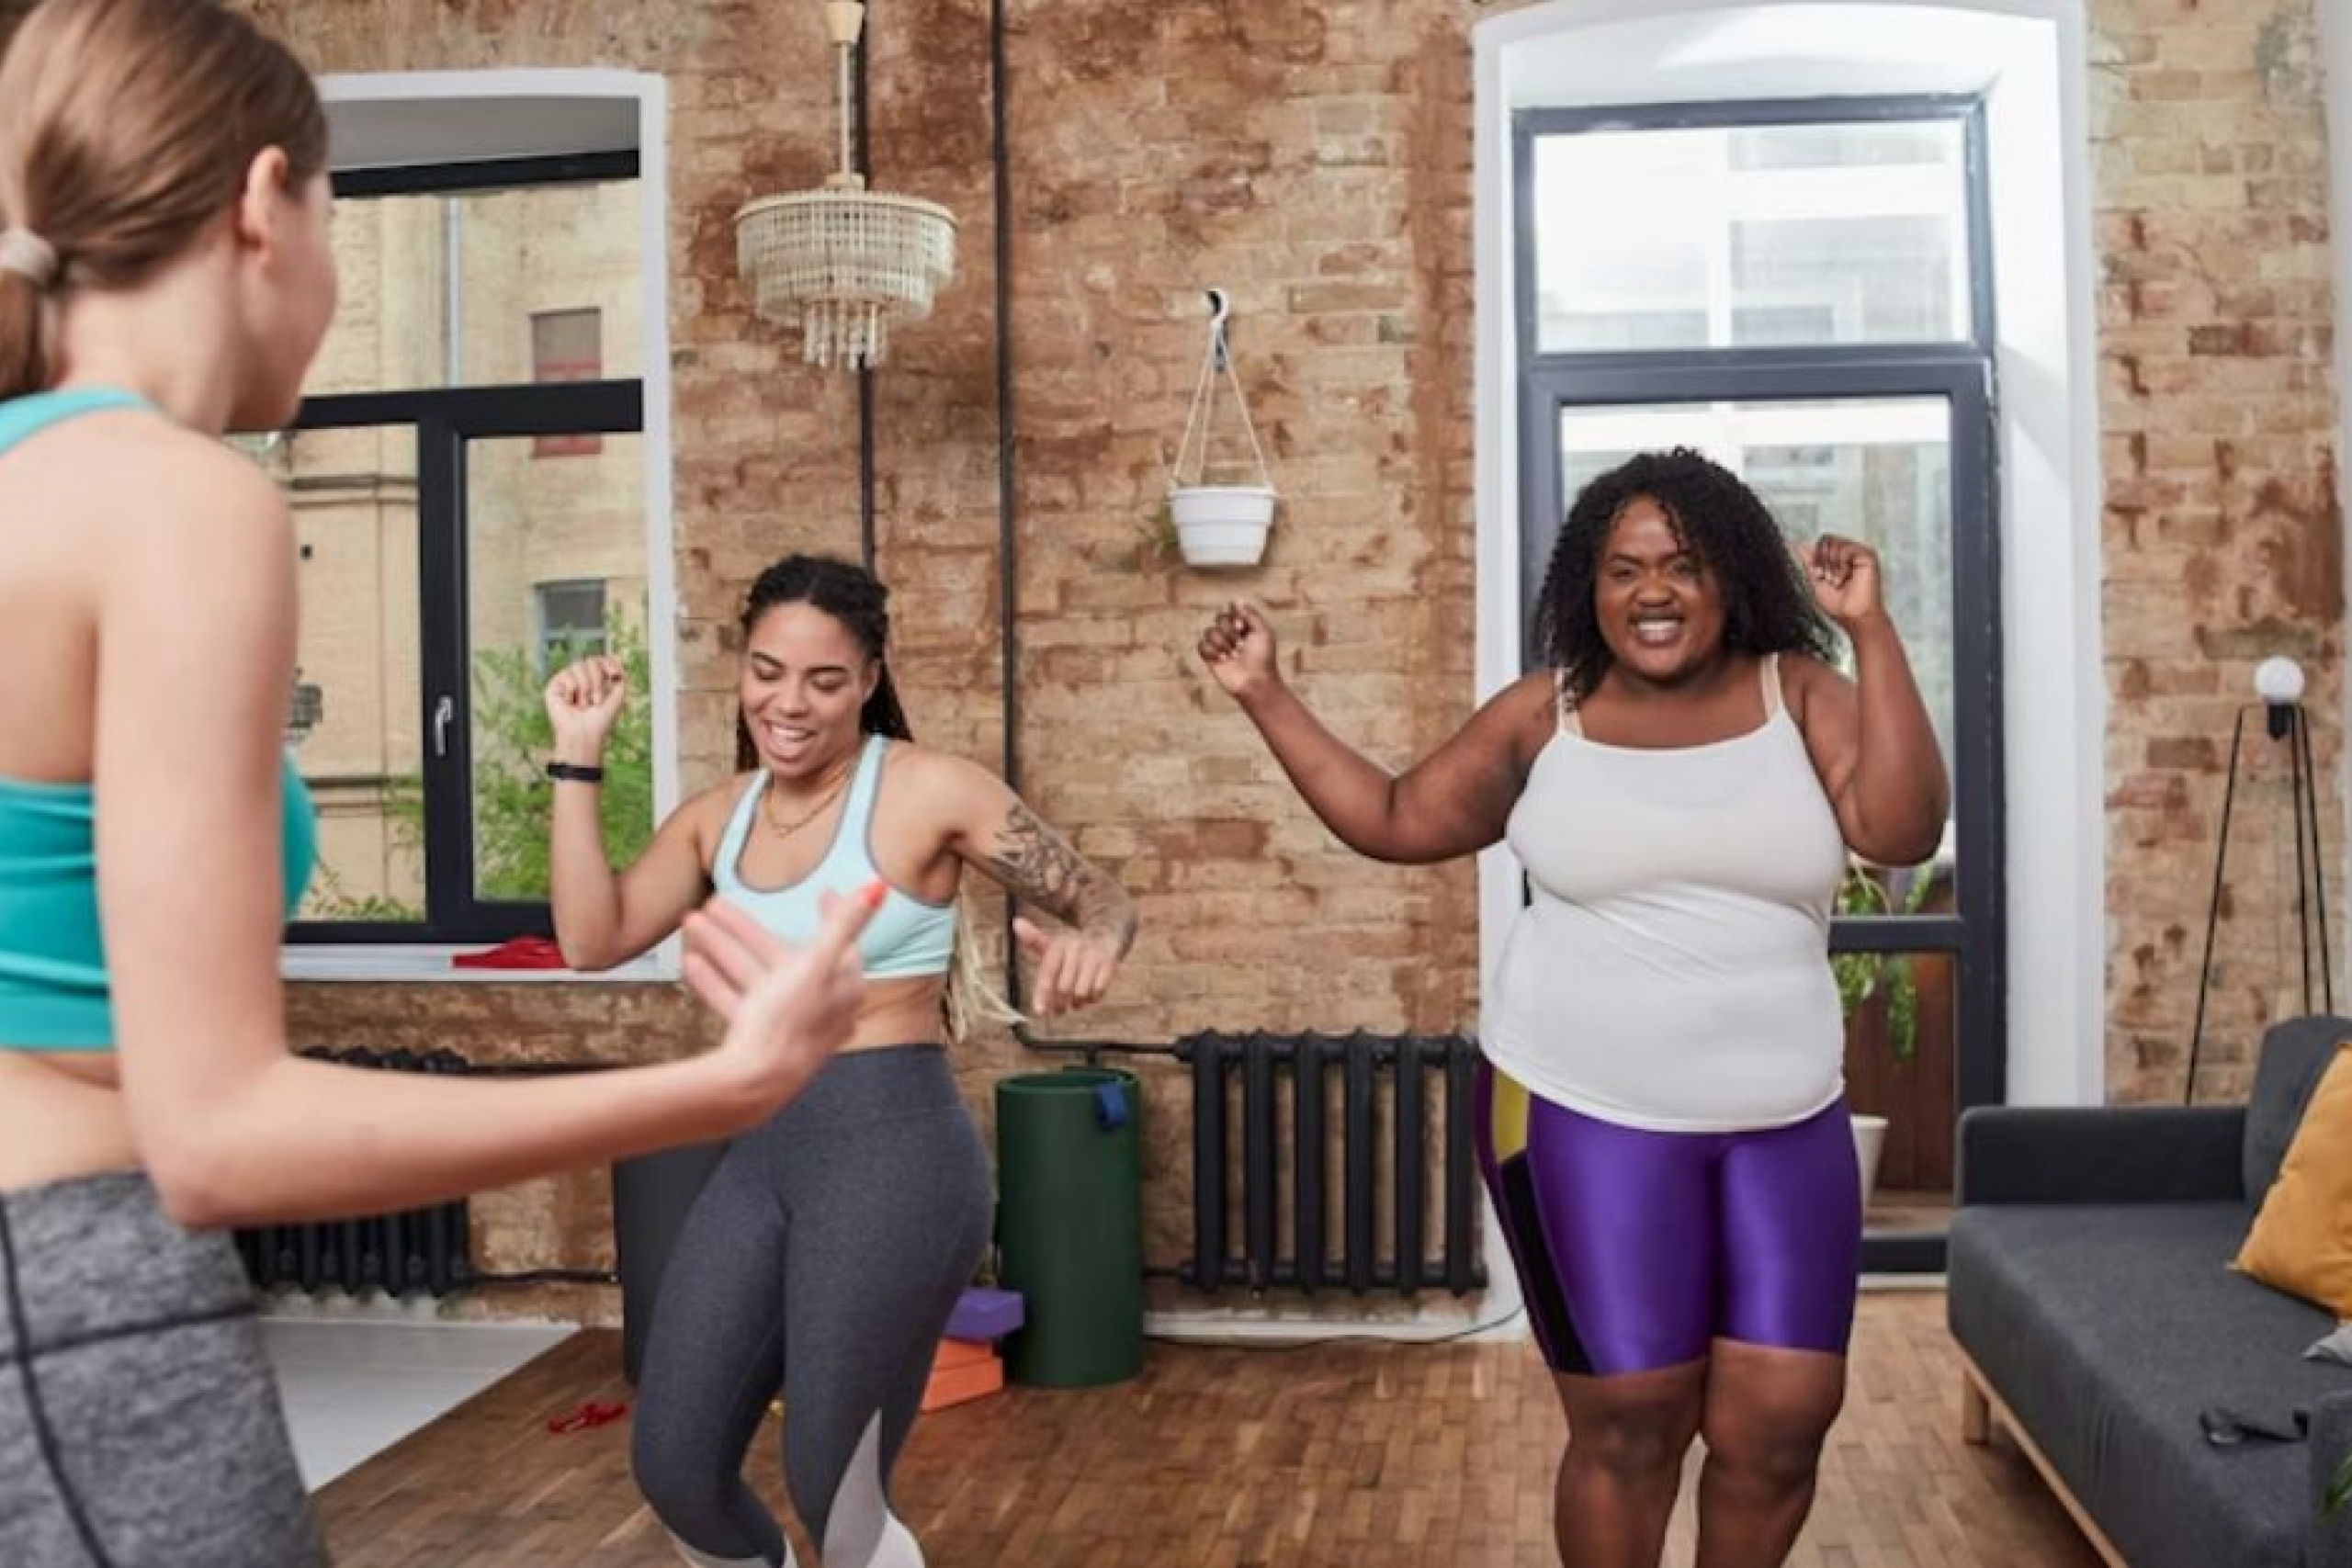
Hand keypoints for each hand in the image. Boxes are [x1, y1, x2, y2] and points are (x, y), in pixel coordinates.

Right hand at [544, 655, 627, 758]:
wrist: (584, 734)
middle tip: (596, 701)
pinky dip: (572, 690)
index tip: (614, 674)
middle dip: (598, 681)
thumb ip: (621, 676)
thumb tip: (617, 656)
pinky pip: (566, 674)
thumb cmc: (601, 720)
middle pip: (591, 660)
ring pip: (579, 665)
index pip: (600, 659)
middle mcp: (581, 678)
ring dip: (586, 687)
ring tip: (583, 705)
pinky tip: (569, 702)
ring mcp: (567, 681)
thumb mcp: (618, 696)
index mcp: (595, 680)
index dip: (607, 662)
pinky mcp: (554, 685)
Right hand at [684, 886, 880, 1111]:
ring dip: (719, 948)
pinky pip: (734, 1001)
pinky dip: (713, 982)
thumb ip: (842, 924)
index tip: (823, 892)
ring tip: (690, 923)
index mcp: (843, 989)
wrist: (754, 1084)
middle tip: (714, 905)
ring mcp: (787, 1025)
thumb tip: (879, 886)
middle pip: (780, 956)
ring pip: (750, 975)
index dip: (834, 914)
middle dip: (742, 929)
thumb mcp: (816, 965)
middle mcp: (818, 1007)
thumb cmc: (790, 1024)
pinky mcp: (759, 1040)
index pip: (843, 944)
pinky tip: (689, 963)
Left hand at [1014, 915, 1122, 1016]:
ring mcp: (1094, 956)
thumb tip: (1017, 922)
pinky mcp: (1110, 964)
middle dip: (1060, 1003)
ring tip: (1075, 1001)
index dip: (1043, 992)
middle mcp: (1076, 947)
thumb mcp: (1052, 944)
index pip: (1048, 970)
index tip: (1040, 1011)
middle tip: (1058, 1010)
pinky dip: (1093, 998)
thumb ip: (1033, 941)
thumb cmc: (1071, 948)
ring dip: (1077, 1003)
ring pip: (1081, 993)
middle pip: (1063, 988)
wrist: (1106, 934)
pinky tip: (1090, 994)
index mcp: (1059, 944)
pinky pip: (1098, 991)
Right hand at [1196, 600, 1280, 701]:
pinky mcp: (1210, 657)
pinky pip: (1201, 645)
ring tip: (1232, 656)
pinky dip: (1212, 652)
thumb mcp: (1263, 632)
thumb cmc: (1263, 658)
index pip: (1231, 610)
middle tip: (1240, 646)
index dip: (1235, 616)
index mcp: (1244, 626)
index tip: (1242, 627)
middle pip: (1219, 618)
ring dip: (1222, 643)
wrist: (1255, 681)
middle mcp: (1231, 634)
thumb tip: (1237, 600)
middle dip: (1230, 631)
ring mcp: (1219, 645)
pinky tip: (1222, 660)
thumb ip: (1251, 614)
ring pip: (1210, 631)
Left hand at [1799, 535, 1884, 628]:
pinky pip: (1845, 547)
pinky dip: (1841, 563)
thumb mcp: (1815, 581)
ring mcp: (1858, 553)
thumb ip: (1808, 562)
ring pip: (1834, 542)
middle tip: (1829, 579)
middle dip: (1822, 560)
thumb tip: (1798, 545)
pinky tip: (1846, 576)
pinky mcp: (1867, 555)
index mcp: (1838, 558)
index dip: (1815, 557)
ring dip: (1831, 565)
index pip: (1821, 544)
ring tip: (1839, 580)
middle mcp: (1848, 553)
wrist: (1853, 616)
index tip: (1819, 575)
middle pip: (1825, 540)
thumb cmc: (1838, 604)